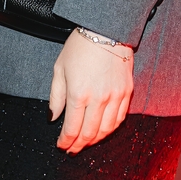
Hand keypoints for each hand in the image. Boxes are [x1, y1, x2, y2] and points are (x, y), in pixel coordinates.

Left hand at [49, 29, 133, 152]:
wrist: (106, 30)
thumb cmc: (79, 47)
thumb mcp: (59, 69)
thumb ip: (55, 97)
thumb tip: (52, 117)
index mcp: (78, 94)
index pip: (71, 129)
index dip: (65, 141)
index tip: (61, 146)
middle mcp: (98, 99)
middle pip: (89, 133)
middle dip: (79, 145)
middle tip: (72, 150)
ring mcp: (115, 96)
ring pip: (106, 130)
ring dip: (95, 140)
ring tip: (86, 143)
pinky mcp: (127, 92)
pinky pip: (120, 118)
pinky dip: (110, 129)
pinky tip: (103, 131)